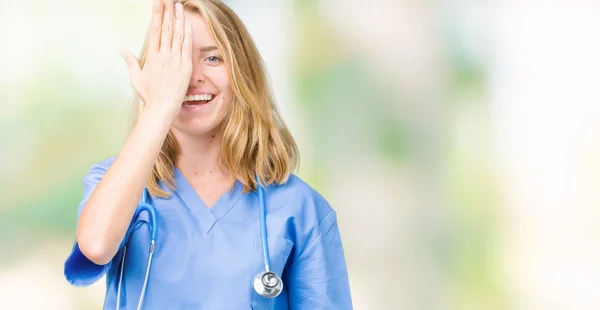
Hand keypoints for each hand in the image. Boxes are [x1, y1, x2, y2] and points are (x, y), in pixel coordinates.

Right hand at [120, 0, 191, 120]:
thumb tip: (122, 50)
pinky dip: (187, 35)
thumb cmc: (149, 95)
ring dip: (178, 19)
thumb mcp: (136, 77)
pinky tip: (187, 23)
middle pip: (166, 28)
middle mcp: (163, 56)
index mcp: (152, 56)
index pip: (155, 30)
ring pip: (177, 35)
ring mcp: (175, 61)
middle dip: (167, 11)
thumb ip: (130, 61)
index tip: (158, 3)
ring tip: (178, 5)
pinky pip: (186, 48)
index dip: (157, 15)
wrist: (161, 107)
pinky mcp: (185, 67)